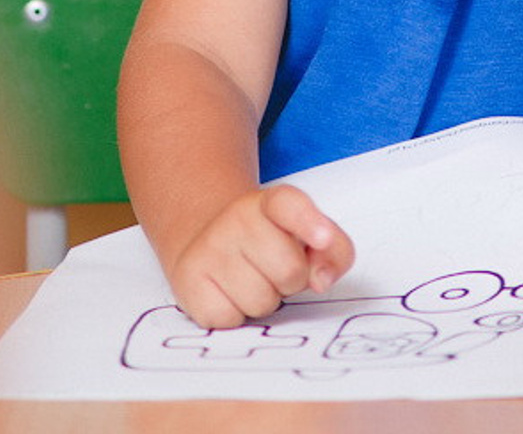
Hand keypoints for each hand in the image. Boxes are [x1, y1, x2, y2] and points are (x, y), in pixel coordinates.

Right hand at [164, 184, 354, 328]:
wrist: (205, 238)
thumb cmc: (268, 243)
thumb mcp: (306, 234)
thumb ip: (334, 251)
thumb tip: (322, 280)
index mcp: (272, 202)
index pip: (289, 204)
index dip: (309, 222)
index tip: (322, 239)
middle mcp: (238, 217)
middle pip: (289, 270)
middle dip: (292, 281)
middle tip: (276, 270)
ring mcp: (210, 247)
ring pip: (260, 301)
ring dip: (264, 300)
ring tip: (252, 280)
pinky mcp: (188, 281)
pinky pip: (230, 319)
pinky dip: (235, 315)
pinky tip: (229, 293)